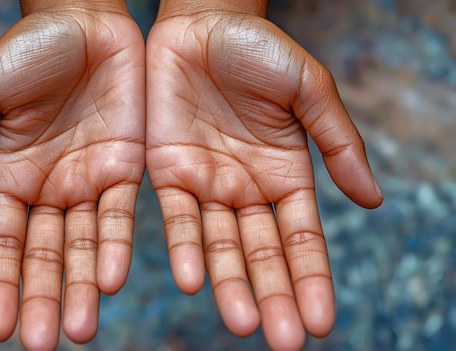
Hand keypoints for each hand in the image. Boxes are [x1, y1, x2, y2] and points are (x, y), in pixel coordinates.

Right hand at [0, 5, 144, 349]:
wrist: (86, 19)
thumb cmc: (29, 49)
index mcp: (11, 177)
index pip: (3, 243)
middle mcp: (50, 189)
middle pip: (45, 256)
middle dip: (43, 298)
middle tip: (43, 345)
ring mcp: (89, 181)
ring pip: (85, 246)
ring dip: (81, 287)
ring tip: (80, 328)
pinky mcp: (127, 167)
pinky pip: (122, 215)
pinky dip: (116, 247)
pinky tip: (110, 280)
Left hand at [146, 12, 382, 349]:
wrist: (200, 22)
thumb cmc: (259, 48)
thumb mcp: (309, 88)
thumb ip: (339, 141)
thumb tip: (375, 201)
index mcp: (285, 174)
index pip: (301, 237)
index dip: (311, 277)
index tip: (320, 321)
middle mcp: (246, 189)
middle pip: (261, 253)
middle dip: (273, 294)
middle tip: (282, 340)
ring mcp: (206, 184)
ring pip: (219, 245)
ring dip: (229, 284)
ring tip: (241, 320)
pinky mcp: (167, 172)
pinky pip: (175, 217)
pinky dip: (184, 247)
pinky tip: (192, 279)